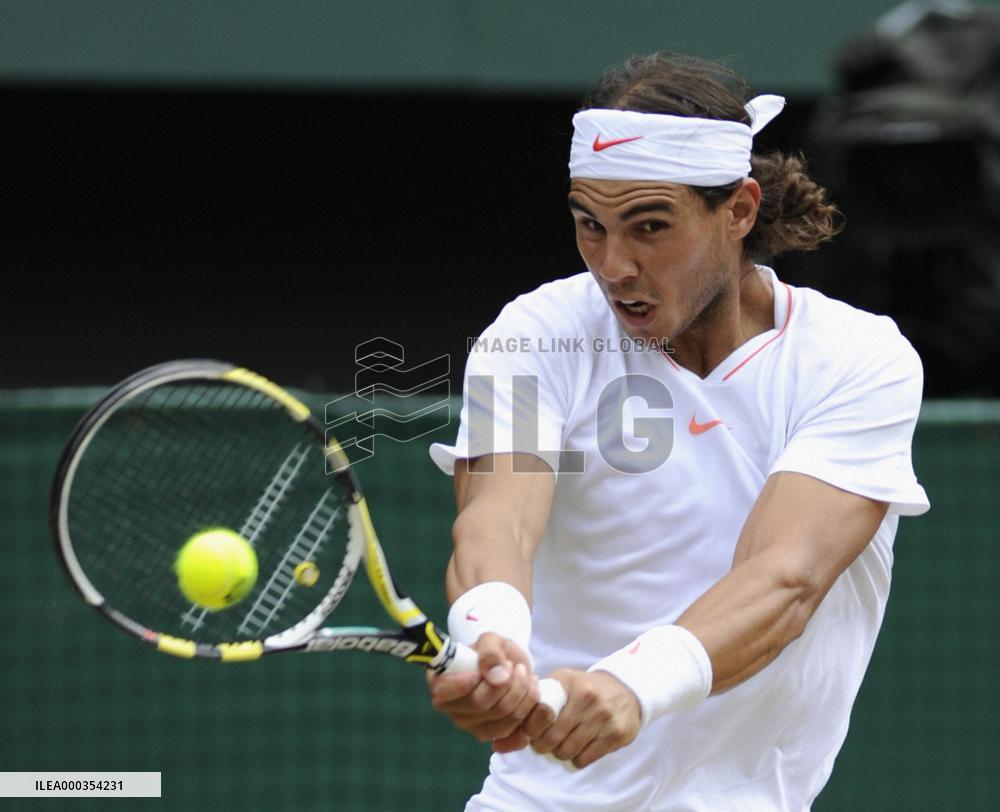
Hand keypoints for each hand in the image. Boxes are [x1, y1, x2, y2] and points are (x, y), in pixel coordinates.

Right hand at [427, 632, 539, 747]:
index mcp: (440, 684)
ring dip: (522, 694)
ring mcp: (470, 725)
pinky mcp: (491, 735)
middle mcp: (451, 709)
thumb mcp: (490, 641)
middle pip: (480, 704)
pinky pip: (514, 730)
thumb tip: (497, 676)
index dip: (466, 682)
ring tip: (525, 674)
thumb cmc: (492, 652)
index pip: (445, 692)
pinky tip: (530, 692)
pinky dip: (528, 709)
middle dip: (507, 683)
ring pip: (501, 718)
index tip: (487, 668)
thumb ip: (490, 653)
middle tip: (517, 667)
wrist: (508, 667)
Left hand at [520, 669, 640, 767]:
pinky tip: (578, 749)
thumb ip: (541, 695)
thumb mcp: (564, 680)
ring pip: (569, 751)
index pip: (541, 712)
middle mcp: (589, 699)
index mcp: (570, 684)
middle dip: (543, 745)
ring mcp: (605, 718)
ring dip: (560, 753)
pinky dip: (577, 758)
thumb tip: (515, 720)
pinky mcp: (617, 734)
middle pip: (553, 737)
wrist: (625, 688)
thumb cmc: (585, 687)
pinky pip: (586, 759)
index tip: (531, 732)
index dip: (532, 728)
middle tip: (543, 744)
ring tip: (561, 746)